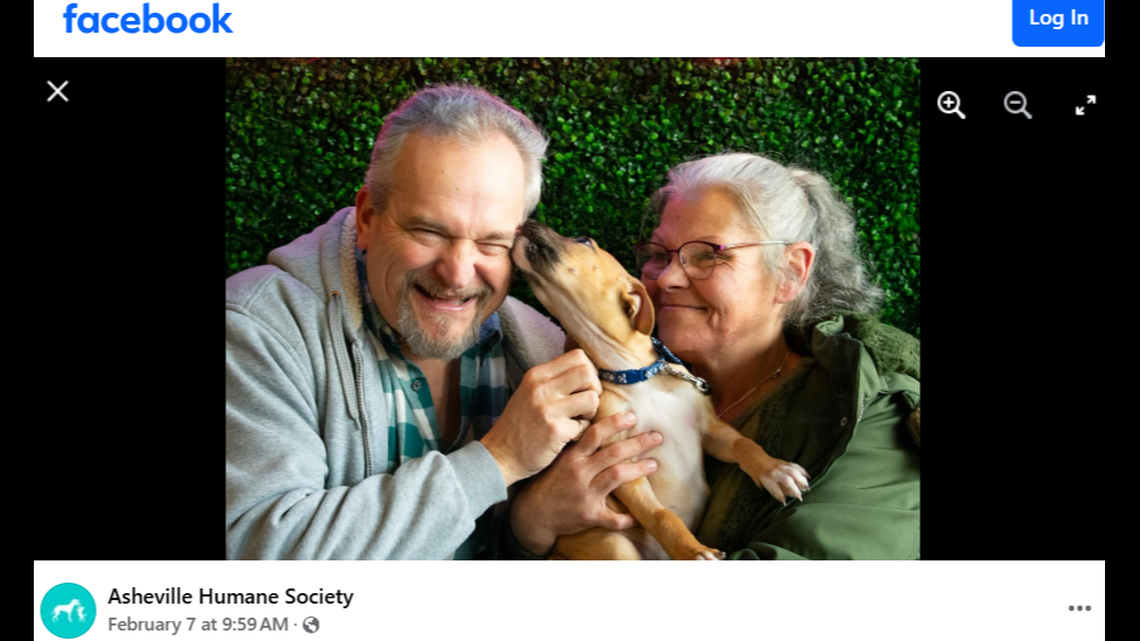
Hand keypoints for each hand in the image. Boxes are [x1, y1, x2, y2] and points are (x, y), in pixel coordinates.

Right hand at [480, 349, 600, 486]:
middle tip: (585, 404)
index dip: (589, 371)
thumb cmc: (520, 424)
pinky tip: (568, 436)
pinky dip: (581, 432)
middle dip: (594, 389)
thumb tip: (588, 371)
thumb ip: (554, 380)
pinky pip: (585, 425)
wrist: (501, 454)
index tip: (583, 387)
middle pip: (587, 372)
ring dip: (591, 411)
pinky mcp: (555, 430)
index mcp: (537, 375)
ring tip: (578, 420)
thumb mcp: (530, 392)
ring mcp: (548, 408)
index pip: (578, 356)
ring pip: (592, 397)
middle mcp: (541, 387)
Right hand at [509, 411, 662, 555]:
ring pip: (617, 477)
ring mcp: (586, 495)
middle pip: (612, 453)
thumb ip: (579, 447)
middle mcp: (580, 473)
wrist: (534, 514)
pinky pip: (613, 518)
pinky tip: (638, 515)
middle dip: (637, 443)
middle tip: (657, 436)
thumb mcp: (559, 460)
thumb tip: (602, 427)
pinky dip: (627, 518)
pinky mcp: (590, 515)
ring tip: (653, 464)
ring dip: (638, 470)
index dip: (614, 423)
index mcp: (572, 457)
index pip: (594, 434)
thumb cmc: (550, 483)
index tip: (633, 416)